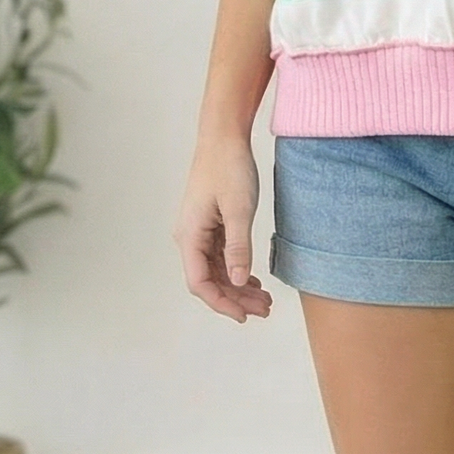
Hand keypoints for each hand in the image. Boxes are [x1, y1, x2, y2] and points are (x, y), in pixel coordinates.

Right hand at [173, 133, 272, 322]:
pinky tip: (253, 279)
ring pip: (217, 269)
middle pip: (209, 280)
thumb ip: (238, 247)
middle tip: (264, 309)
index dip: (222, 303)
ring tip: (264, 299)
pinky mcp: (210, 223)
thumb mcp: (239, 209)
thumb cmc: (229, 167)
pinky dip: (237, 269)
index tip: (245, 316)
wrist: (224, 137)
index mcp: (189, 236)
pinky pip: (221, 255)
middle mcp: (190, 237)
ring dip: (238, 286)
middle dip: (235, 298)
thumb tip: (237, 282)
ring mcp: (199, 231)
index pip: (200, 283)